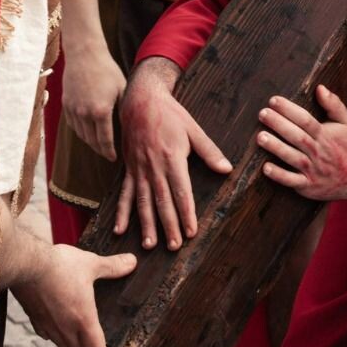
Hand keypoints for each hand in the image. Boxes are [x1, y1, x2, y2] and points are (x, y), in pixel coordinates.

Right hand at [14, 244, 135, 346]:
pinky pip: (48, 337)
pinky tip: (59, 334)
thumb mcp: (91, 264)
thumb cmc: (59, 266)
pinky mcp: (35, 319)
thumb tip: (132, 262)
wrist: (26, 264)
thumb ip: (113, 266)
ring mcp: (49, 326)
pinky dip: (57, 339)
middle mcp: (65, 329)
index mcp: (83, 320)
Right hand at [62, 43, 126, 161]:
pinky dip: (81, 132)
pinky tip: (88, 132)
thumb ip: (122, 109)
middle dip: (100, 150)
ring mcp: (73, 110)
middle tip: (108, 154)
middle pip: (92, 141)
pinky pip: (73, 125)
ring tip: (99, 145)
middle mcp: (84, 114)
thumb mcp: (121, 89)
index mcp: (101, 111)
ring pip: (81, 134)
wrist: (84, 55)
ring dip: (90, 142)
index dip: (110, 152)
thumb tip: (128, 126)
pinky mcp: (66, 105)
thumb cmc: (107, 70)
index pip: (105, 140)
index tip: (115, 159)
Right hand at [117, 58, 231, 249]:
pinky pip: (123, 194)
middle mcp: (153, 167)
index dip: (186, 213)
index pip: (181, 192)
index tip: (191, 231)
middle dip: (169, 226)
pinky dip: (121, 212)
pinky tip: (119, 229)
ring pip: (142, 202)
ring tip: (150, 245)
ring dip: (146, 225)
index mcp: (171, 158)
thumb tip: (227, 169)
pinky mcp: (127, 169)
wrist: (140, 100)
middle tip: (175, 246)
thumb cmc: (170, 114)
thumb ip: (209, 151)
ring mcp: (138, 169)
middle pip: (162, 202)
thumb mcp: (193, 129)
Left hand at [258, 85, 346, 201]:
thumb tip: (320, 88)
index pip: (306, 120)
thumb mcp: (346, 122)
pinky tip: (265, 168)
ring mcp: (313, 169)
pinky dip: (279, 175)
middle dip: (279, 125)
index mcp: (325, 135)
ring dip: (276, 147)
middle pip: (297, 136)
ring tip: (260, 137)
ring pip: (293, 157)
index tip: (273, 100)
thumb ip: (334, 104)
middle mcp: (318, 152)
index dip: (289, 110)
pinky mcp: (308, 185)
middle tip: (262, 114)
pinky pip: (292, 181)